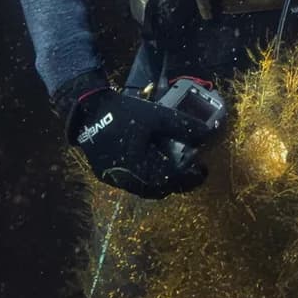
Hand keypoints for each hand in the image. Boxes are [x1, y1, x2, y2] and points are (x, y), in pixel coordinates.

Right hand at [66, 79, 223, 198]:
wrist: (88, 109)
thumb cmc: (124, 113)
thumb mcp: (158, 115)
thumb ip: (183, 126)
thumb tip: (209, 134)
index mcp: (141, 170)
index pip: (173, 181)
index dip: (191, 178)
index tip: (203, 170)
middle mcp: (127, 180)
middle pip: (159, 189)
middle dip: (177, 180)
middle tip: (190, 169)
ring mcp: (115, 178)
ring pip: (144, 187)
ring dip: (161, 179)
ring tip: (173, 165)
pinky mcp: (106, 173)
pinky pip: (132, 180)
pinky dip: (146, 175)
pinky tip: (152, 161)